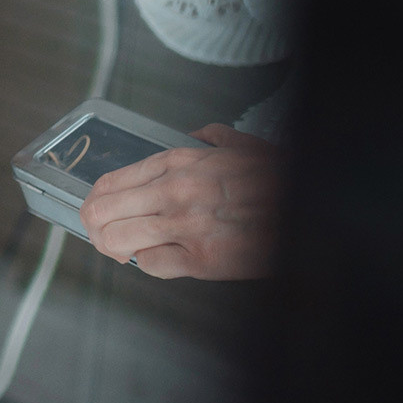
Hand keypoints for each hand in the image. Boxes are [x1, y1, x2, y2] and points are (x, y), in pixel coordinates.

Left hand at [79, 124, 280, 279]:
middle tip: (100, 235)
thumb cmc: (279, 181)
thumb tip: (198, 137)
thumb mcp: (243, 147)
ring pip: (118, 239)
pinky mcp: (202, 259)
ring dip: (113, 248)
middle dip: (94, 227)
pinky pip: (153, 265)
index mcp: (179, 163)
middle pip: (103, 211)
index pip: (111, 181)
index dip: (93, 200)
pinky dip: (150, 264)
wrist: (309, 209)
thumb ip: (213, 139)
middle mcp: (175, 191)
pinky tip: (159, 259)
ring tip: (120, 251)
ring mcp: (185, 225)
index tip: (93, 209)